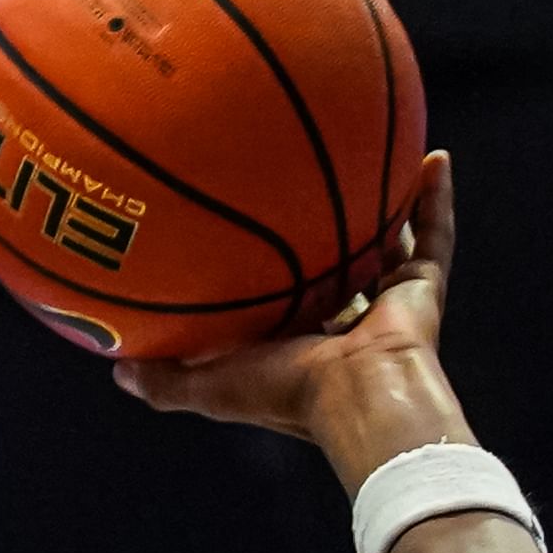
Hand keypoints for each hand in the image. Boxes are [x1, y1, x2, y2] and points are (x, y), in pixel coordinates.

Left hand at [111, 152, 472, 491]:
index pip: (283, 301)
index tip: (248, 233)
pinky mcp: (423, 289)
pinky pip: (435, 233)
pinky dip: (437, 197)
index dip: (268, 271)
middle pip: (334, 265)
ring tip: (380, 152)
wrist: (359, 400)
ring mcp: (388, 303)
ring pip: (388, 242)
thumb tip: (115, 368)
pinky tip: (435, 155)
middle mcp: (345, 320)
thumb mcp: (211, 387)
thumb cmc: (284, 395)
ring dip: (387, 203)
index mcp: (299, 343)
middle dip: (324, 231)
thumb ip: (166, 380)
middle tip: (310, 179)